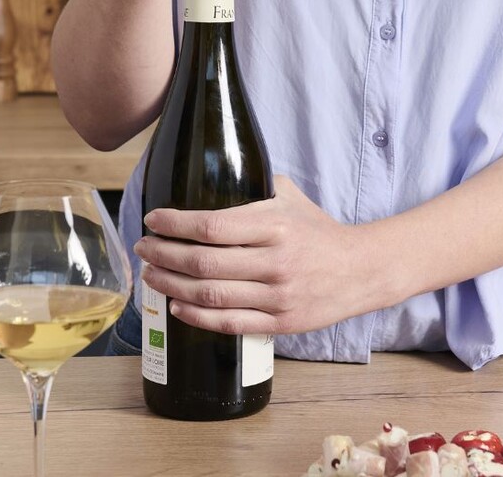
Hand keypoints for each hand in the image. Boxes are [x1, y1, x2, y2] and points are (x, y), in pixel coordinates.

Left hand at [133, 177, 376, 334]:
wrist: (359, 270)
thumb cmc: (318, 230)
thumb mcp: (290, 197)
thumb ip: (254, 189)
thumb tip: (211, 178)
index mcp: (275, 225)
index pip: (212, 226)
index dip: (175, 224)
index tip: (153, 219)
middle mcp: (274, 261)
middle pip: (203, 262)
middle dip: (163, 254)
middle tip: (143, 247)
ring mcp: (277, 296)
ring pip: (209, 294)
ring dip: (171, 284)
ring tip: (151, 274)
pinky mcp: (279, 323)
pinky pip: (227, 323)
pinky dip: (195, 315)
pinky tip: (176, 303)